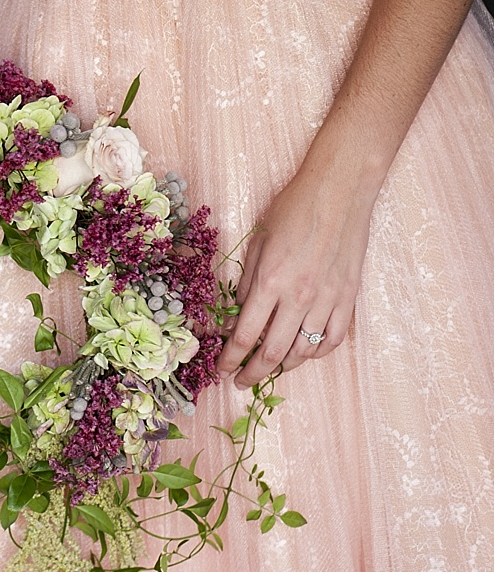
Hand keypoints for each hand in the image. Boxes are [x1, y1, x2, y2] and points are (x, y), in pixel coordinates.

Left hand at [215, 171, 372, 388]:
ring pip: (303, 351)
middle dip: (252, 374)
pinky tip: (303, 351)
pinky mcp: (348, 297)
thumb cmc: (293, 210)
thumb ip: (246, 283)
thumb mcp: (257, 244)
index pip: (245, 337)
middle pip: (273, 354)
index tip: (222, 370)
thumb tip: (235, 315)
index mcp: (270, 283)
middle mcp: (299, 297)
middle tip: (241, 381)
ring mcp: (327, 300)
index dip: (230, 360)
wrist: (339, 190)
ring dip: (283, 366)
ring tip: (270, 368)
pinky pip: (332, 339)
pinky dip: (316, 352)